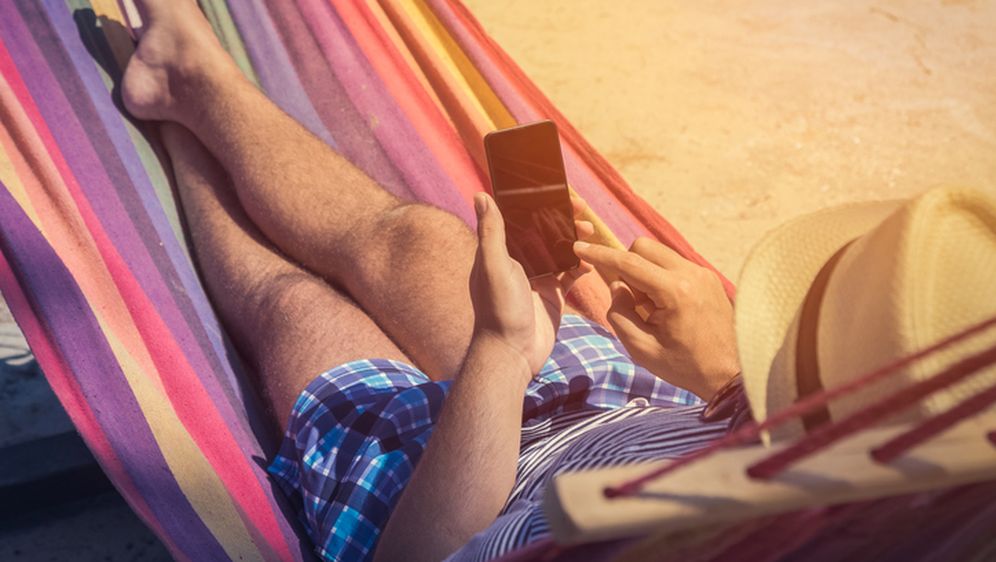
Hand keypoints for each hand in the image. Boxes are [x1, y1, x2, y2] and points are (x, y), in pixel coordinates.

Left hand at [469, 193, 586, 375]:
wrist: (512, 354)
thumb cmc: (498, 311)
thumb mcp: (494, 266)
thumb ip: (491, 232)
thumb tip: (480, 194)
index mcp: (500, 251)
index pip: (520, 219)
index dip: (539, 204)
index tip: (559, 194)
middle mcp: (517, 262)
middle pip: (543, 233)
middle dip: (563, 221)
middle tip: (583, 213)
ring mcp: (536, 278)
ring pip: (559, 251)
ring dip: (575, 241)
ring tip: (590, 233)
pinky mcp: (551, 295)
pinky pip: (570, 275)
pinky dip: (581, 267)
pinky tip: (592, 263)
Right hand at [573, 237, 738, 399]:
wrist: (730, 374)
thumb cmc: (686, 366)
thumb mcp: (641, 348)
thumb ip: (620, 313)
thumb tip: (617, 286)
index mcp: (675, 291)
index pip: (629, 263)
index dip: (600, 254)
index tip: (578, 246)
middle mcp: (692, 274)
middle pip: (643, 247)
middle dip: (627, 266)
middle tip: (632, 301)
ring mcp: (703, 273)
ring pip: (659, 253)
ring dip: (644, 272)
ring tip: (651, 308)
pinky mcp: (708, 278)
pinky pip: (673, 264)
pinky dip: (660, 277)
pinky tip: (665, 307)